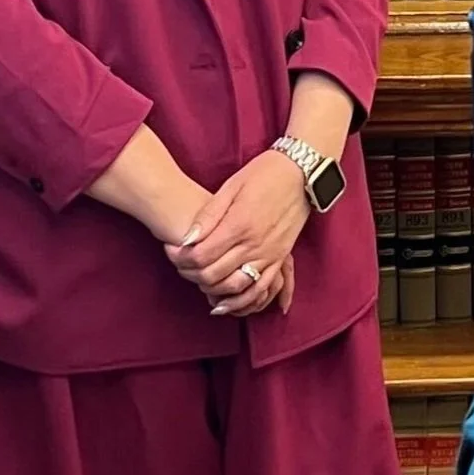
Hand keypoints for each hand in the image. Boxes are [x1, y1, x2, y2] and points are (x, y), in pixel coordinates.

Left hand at [167, 151, 311, 314]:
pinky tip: (226, 302)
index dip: (179, 257)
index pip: (200, 256)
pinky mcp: (281, 258)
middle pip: (213, 275)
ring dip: (212, 290)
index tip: (170, 249)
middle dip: (190, 274)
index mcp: (239, 225)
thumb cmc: (265, 174)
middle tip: (179, 264)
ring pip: (235, 287)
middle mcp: (255, 244)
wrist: (303, 172)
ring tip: (197, 281)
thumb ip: (208, 215)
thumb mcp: (232, 186)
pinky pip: (261, 288)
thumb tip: (186, 239)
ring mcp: (270, 254)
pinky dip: (242, 300)